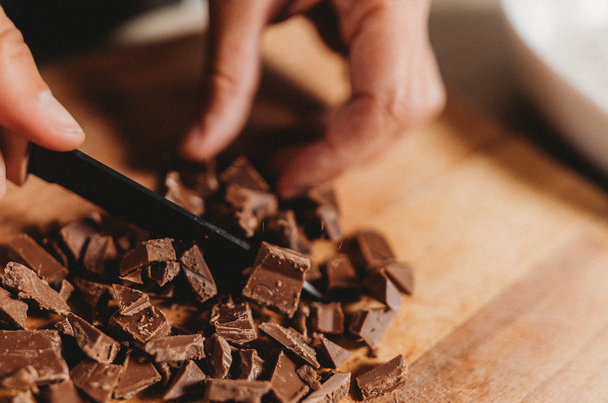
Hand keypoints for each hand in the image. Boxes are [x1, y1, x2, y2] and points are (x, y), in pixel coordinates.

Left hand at [179, 0, 445, 197]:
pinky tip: (313, 114)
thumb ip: (224, 78)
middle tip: (285, 173)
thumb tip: (200, 148)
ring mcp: (402, 10)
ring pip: (404, 98)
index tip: (285, 181)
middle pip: (406, 110)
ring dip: (352, 136)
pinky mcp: (386, 13)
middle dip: (347, 152)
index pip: (385, 103)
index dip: (337, 155)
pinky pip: (386, 75)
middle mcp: (408, 7)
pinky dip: (351, 107)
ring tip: (296, 152)